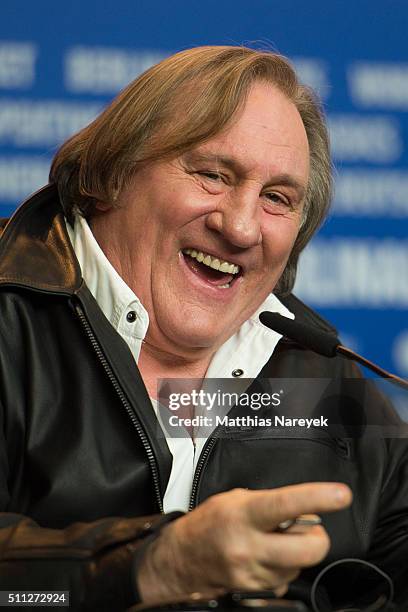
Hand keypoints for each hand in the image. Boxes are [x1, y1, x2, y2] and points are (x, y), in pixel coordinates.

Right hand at [137, 482, 351, 604]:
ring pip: (300, 565)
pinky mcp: (257, 593)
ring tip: (271, 541)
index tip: (340, 494)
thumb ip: (270, 503)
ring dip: (296, 552)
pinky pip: (287, 580)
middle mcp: (249, 547)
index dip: (318, 498)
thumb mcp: (236, 499)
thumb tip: (304, 510)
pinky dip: (283, 567)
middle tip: (305, 528)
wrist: (181, 560)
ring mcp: (254, 574)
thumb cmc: (208, 524)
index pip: (286, 505)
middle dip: (317, 537)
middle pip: (309, 549)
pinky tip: (264, 558)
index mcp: (243, 515)